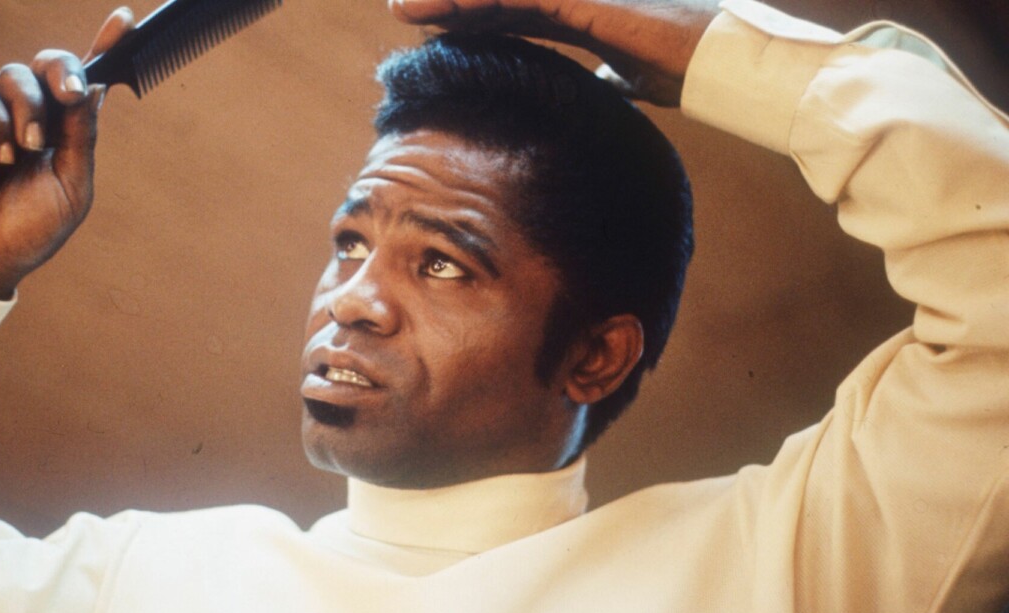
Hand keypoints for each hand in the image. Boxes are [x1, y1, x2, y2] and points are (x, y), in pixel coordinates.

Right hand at [0, 7, 136, 298]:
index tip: (124, 20)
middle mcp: (31, 116)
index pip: (84, 81)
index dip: (104, 46)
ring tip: (27, 150)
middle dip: (62, 70)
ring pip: (14, 75)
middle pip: (49, 64)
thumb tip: (96, 87)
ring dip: (27, 109)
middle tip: (69, 94)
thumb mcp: (72, 185)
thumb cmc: (31, 229)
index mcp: (64, 130)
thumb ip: (82, 136)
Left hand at [388, 0, 718, 105]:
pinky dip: (482, 5)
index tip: (429, 30)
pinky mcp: (588, 0)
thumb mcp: (630, 76)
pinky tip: (448, 12)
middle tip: (401, 13)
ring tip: (405, 10)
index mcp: (578, 10)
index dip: (469, 18)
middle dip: (448, 5)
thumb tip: (591, 92)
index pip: (511, 11)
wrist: (722, 62)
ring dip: (451, 0)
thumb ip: (607, 76)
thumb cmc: (685, 67)